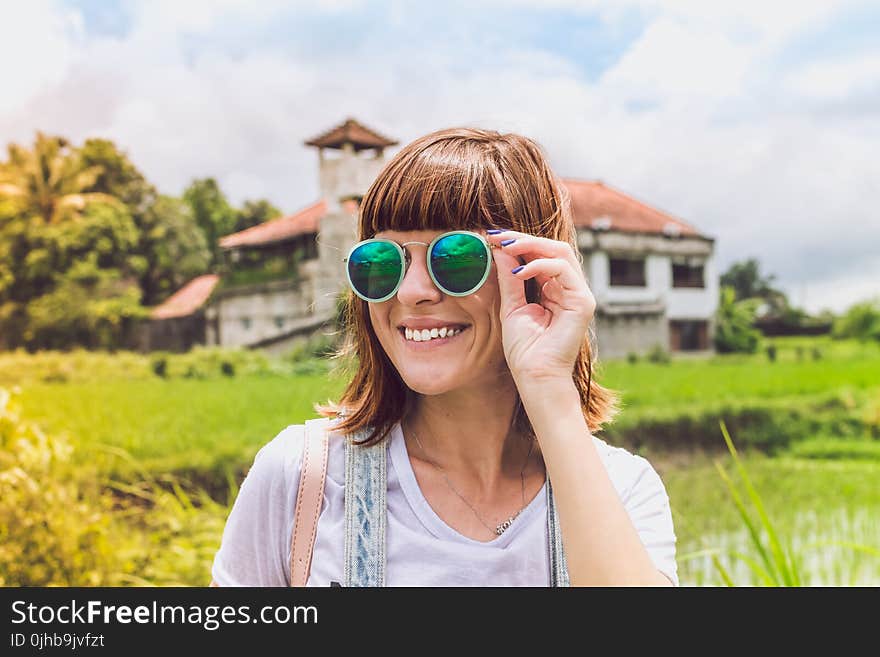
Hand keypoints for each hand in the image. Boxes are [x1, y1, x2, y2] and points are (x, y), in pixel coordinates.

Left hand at [487, 229, 595, 381]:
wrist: (535, 376)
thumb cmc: (524, 349)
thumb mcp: (511, 306)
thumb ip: (509, 278)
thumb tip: (500, 249)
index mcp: (554, 289)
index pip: (540, 255)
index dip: (518, 242)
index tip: (492, 237)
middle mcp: (569, 288)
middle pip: (552, 248)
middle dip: (524, 239)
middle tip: (498, 236)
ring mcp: (578, 294)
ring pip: (561, 252)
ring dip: (531, 245)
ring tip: (506, 247)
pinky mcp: (583, 302)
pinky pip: (564, 270)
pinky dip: (541, 265)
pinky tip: (520, 271)